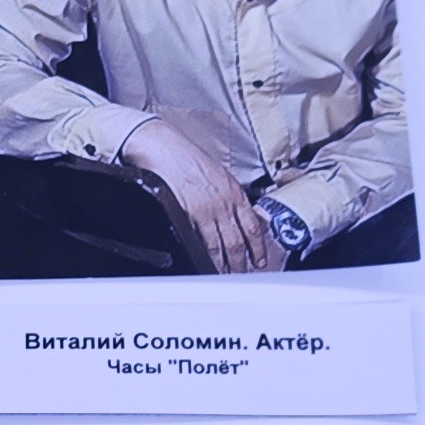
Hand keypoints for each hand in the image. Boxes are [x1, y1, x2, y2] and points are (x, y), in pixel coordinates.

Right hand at [119, 118, 279, 271]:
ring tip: (226, 276)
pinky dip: (207, 257)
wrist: (165, 148)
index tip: (260, 260)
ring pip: (223, 246)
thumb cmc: (187, 158)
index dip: (258, 247)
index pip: (253, 226)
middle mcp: (225, 202)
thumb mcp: (218, 174)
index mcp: (234, 192)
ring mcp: (208, 210)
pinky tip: (207, 265)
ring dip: (226, 265)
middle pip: (239, 241)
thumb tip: (237, 214)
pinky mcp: (190, 214)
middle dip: (243, 262)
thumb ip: (229, 196)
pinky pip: (202, 242)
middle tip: (243, 275)